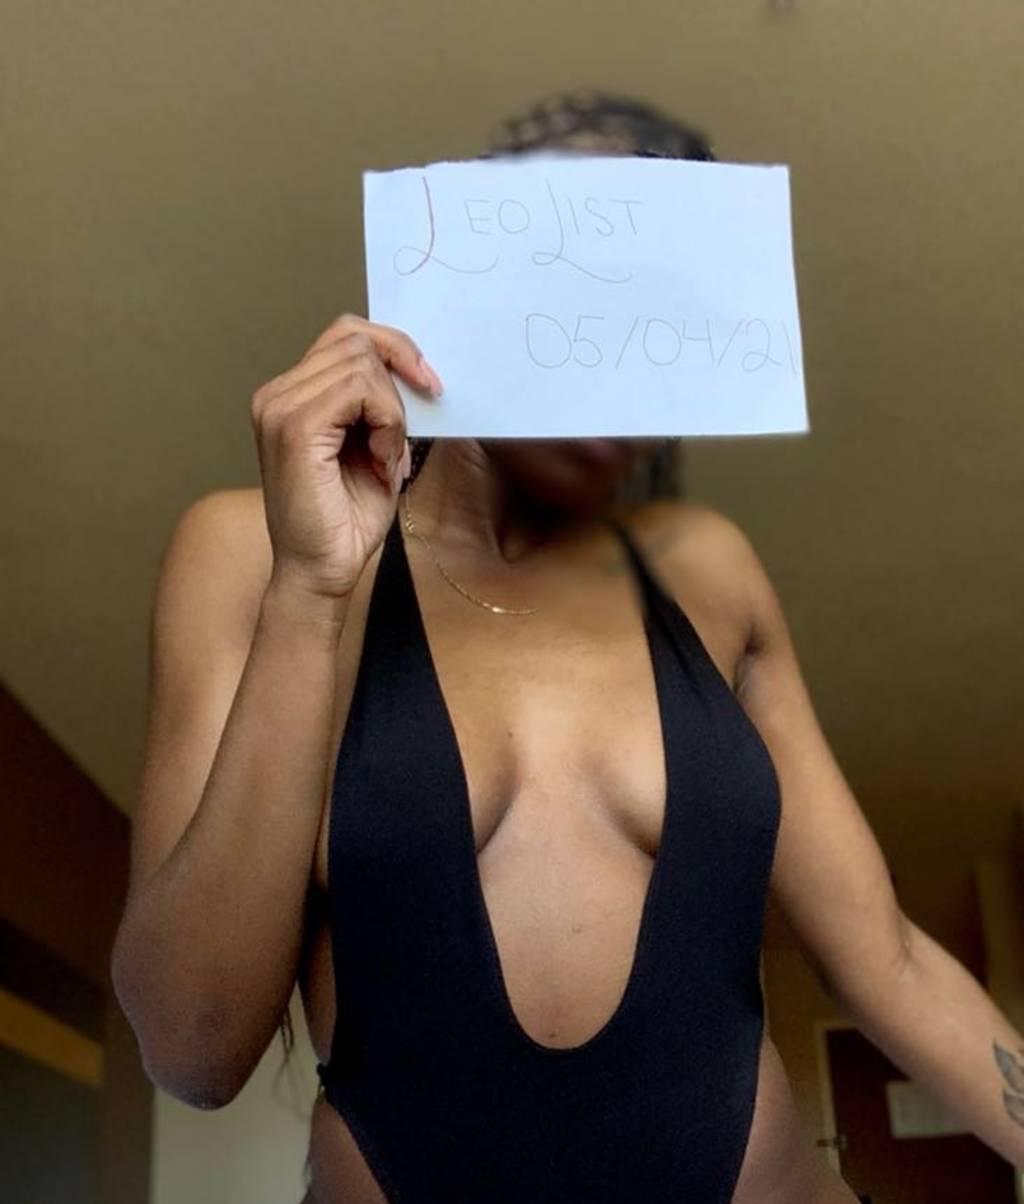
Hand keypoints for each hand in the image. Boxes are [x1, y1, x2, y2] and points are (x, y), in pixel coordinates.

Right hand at [251, 312, 441, 600]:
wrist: (322, 571)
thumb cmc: (345, 521)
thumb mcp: (375, 448)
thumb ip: (382, 406)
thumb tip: (416, 372)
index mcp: (291, 395)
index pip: (345, 335)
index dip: (394, 348)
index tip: (428, 383)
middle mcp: (277, 394)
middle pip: (353, 338)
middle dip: (398, 375)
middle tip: (409, 430)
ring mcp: (280, 407)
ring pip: (360, 363)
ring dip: (392, 411)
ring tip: (387, 458)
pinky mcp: (295, 426)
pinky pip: (358, 391)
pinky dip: (386, 422)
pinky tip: (382, 460)